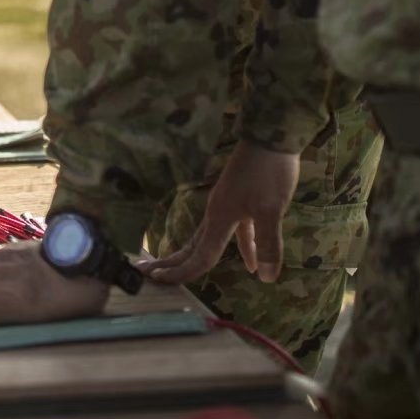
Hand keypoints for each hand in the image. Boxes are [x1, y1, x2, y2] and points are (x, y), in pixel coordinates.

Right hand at [143, 140, 299, 285]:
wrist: (271, 136)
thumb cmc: (268, 173)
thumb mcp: (271, 210)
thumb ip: (268, 244)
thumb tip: (265, 279)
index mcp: (219, 217)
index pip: (199, 254)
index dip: (182, 272)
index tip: (158, 282)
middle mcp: (217, 213)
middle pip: (192, 246)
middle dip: (172, 262)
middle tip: (148, 275)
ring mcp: (228, 206)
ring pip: (209, 238)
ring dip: (196, 256)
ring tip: (184, 271)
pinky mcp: (242, 201)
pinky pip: (235, 232)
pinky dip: (240, 247)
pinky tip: (251, 263)